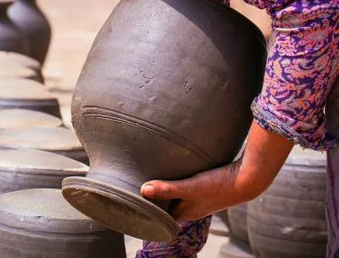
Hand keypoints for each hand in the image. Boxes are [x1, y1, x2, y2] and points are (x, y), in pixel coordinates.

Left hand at [140, 121, 292, 220]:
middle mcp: (191, 207)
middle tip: (136, 181)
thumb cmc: (219, 186)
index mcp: (185, 213)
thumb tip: (143, 190)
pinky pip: (185, 184)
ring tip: (149, 171)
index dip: (148, 209)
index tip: (133, 198)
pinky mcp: (205, 185)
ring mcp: (198, 197)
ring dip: (165, 185)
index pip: (160, 216)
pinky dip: (177, 178)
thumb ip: (168, 189)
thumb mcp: (190, 187)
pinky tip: (172, 165)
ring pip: (176, 193)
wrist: (248, 179)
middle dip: (154, 196)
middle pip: (166, 204)